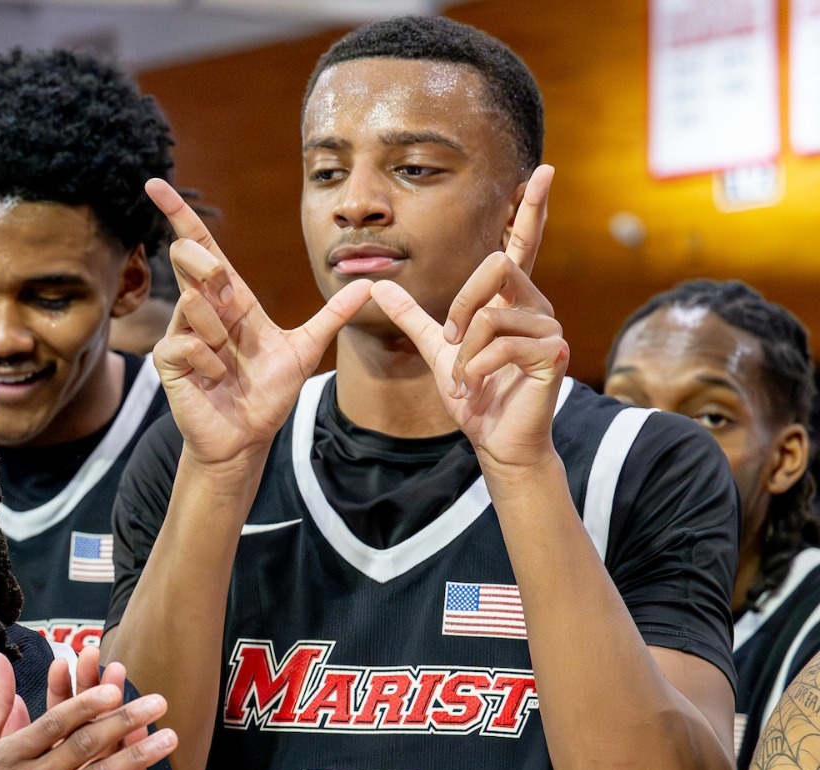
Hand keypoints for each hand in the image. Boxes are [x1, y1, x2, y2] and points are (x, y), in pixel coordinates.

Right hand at [145, 178, 372, 469]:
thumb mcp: (305, 350)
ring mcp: (182, 332)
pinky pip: (186, 342)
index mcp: (230, 299)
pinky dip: (210, 361)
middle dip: (208, 269)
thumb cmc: (267, 394)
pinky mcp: (170, 359)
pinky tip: (216, 378)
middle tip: (228, 304)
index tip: (155, 185)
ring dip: (220, 335)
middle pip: (190, 257)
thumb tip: (368, 286)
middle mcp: (202, 309)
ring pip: (193, 303)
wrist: (246, 438)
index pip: (203, 245)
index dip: (179, 214)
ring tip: (229, 363)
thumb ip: (332, 316)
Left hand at [369, 166, 563, 473]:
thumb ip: (412, 315)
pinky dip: (475, 369)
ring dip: (465, 351)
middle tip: (453, 342)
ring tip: (468, 378)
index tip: (542, 171)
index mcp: (510, 300)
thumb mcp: (436, 349)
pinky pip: (499, 343)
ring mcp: (548, 328)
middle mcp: (536, 305)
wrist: (494, 439)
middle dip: (462, 303)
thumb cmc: (474, 395)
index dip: (531, 208)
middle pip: (496, 264)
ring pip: (490, 313)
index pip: (520, 244)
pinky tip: (478, 387)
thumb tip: (377, 286)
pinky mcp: (552, 353)